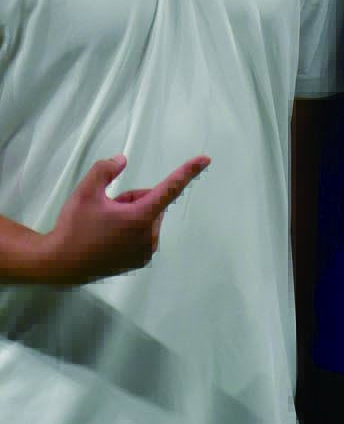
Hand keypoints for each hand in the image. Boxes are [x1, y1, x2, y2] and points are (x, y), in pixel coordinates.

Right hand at [40, 154, 209, 283]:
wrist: (59, 264)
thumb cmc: (73, 228)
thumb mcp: (85, 192)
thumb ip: (104, 170)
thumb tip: (122, 159)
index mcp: (141, 217)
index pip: (169, 188)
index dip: (187, 171)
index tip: (205, 159)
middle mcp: (149, 235)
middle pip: (152, 203)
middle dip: (133, 201)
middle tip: (107, 210)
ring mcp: (146, 251)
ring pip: (147, 219)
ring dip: (131, 216)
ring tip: (104, 226)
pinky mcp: (140, 261)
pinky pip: (143, 235)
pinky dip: (130, 232)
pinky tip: (108, 239)